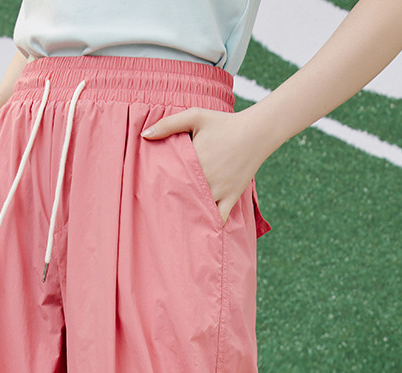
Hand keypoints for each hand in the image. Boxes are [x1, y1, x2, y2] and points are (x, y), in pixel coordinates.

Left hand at [141, 107, 270, 224]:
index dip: (158, 186)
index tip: (149, 191)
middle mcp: (205, 178)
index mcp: (193, 160)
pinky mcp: (232, 197)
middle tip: (157, 211)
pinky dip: (210, 224)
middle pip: (181, 197)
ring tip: (174, 222)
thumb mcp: (196, 116)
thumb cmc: (224, 122)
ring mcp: (219, 190)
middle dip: (169, 204)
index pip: (169, 178)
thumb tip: (144, 135)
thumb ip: (169, 124)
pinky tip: (200, 228)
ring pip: (198, 210)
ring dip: (187, 215)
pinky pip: (219, 218)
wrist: (256, 132)